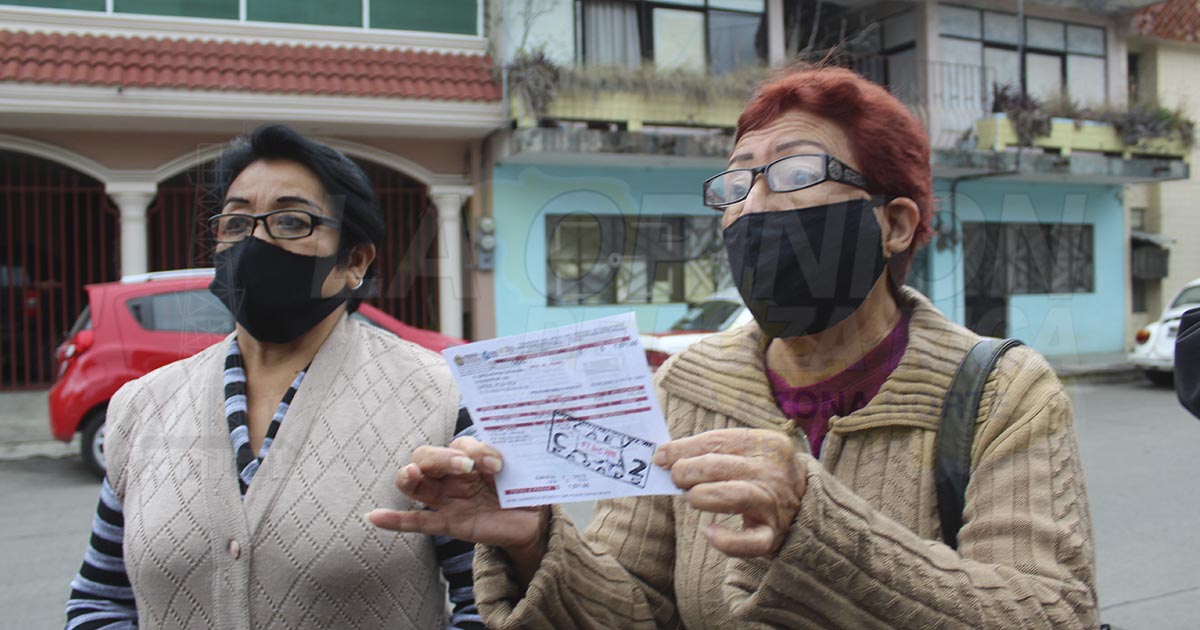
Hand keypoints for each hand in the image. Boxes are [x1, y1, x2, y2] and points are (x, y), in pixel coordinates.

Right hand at [367, 436, 546, 551]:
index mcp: (470, 456)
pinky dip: (394, 520)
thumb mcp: (521, 470)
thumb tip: (500, 454)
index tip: (497, 462)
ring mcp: (448, 499)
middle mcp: (454, 475)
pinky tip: (373, 517)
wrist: (533, 520)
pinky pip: (416, 522)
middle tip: (467, 467)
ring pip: (417, 485)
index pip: (460, 445)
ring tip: (413, 475)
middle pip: (428, 458)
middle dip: (441, 458)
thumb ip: (508, 459)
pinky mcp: (449, 523)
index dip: (476, 450)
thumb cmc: (524, 487)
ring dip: (411, 476)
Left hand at [653, 428, 806, 557]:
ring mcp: (775, 504)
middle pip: (719, 466)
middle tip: (676, 478)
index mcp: (767, 443)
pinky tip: (710, 532)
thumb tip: (664, 454)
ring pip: (731, 496)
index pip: (717, 441)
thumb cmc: (763, 472)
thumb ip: (711, 450)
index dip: (683, 448)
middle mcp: (773, 472)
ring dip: (700, 496)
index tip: (661, 456)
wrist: (808, 503)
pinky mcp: (773, 536)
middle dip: (687, 471)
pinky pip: (747, 542)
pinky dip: (724, 540)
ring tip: (690, 497)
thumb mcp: (748, 451)